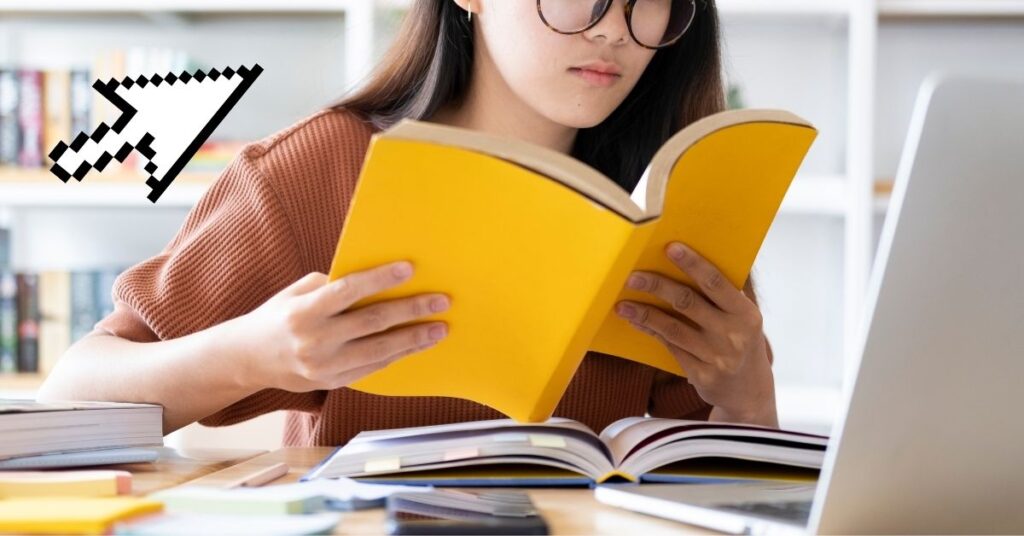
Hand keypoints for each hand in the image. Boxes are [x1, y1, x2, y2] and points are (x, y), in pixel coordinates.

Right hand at [233, 261, 449, 392]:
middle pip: (371, 323)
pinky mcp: (332, 383)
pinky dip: (397, 355)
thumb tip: (376, 279)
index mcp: (303, 311)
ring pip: (379, 351)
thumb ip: (331, 285)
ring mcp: (323, 366)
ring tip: (440, 328)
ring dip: (414, 339)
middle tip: (441, 301)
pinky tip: (417, 345)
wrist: (248, 359)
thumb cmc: (278, 316)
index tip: (409, 268)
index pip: (348, 291)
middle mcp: (314, 340)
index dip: (380, 279)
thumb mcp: (296, 292)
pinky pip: (372, 368)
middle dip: (411, 310)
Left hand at [614, 242, 776, 426]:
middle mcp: (733, 335)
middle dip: (657, 286)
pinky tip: (634, 320)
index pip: (716, 283)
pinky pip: (669, 346)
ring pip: (672, 328)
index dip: (693, 264)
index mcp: (746, 313)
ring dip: (644, 313)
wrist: (749, 391)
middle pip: (687, 302)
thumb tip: (683, 262)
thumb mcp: (742, 318)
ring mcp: (716, 357)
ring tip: (622, 303)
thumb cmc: (740, 342)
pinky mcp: (701, 375)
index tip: (670, 247)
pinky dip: (650, 331)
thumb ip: (722, 296)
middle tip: (632, 275)